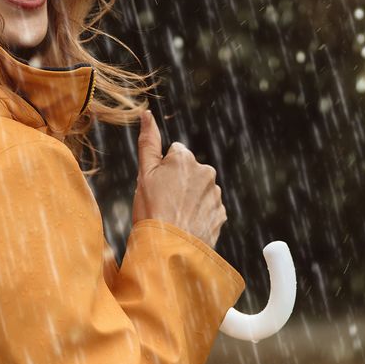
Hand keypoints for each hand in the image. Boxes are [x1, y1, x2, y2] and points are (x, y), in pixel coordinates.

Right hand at [131, 110, 226, 248]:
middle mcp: (206, 171)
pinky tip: (186, 225)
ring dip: (189, 199)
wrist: (170, 250)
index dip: (162, 171)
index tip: (156, 188)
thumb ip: (148, 141)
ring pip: (198, 190)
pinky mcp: (221, 213)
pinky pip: (208, 208)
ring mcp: (215, 194)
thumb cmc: (151, 211)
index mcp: (185, 158)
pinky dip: (198, 214)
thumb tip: (146, 113)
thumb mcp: (143, 175)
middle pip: (188, 171)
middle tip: (164, 203)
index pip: (173, 154)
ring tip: (175, 217)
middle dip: (178, 183)